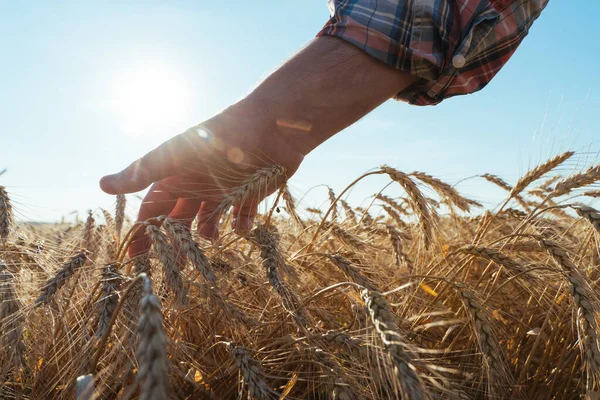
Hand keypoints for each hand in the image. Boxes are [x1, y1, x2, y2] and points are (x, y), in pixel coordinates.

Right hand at [100, 106, 304, 255]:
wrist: (271, 125)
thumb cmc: (220, 138)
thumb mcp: (176, 156)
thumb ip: (143, 172)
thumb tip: (101, 185)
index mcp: (178, 175)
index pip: (154, 207)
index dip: (145, 230)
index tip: (136, 256)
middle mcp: (199, 181)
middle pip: (181, 217)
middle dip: (176, 241)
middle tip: (176, 267)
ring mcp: (226, 186)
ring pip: (211, 217)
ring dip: (209, 232)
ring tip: (211, 239)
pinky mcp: (251, 190)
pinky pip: (243, 214)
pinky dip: (242, 224)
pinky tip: (242, 228)